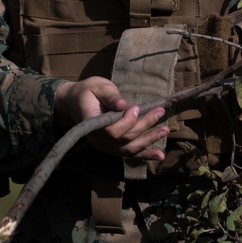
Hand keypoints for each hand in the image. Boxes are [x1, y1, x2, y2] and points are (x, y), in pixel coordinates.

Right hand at [54, 76, 168, 164]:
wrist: (76, 103)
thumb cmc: (88, 92)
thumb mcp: (97, 87)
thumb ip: (109, 95)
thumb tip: (122, 104)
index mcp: (91, 124)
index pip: (111, 131)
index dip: (126, 122)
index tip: (135, 107)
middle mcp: (97, 139)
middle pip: (124, 139)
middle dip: (144, 125)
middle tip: (159, 112)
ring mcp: (105, 146)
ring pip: (130, 148)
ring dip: (149, 140)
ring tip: (165, 130)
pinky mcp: (113, 148)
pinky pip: (130, 153)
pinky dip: (146, 155)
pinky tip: (160, 155)